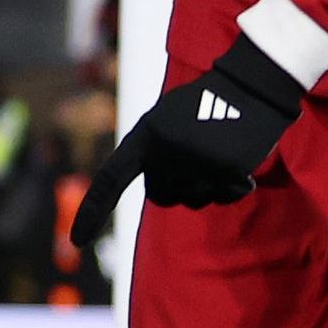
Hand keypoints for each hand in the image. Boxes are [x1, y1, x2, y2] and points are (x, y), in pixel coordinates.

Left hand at [76, 37, 308, 251]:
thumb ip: (153, 155)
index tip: (77, 241)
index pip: (109, 179)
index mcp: (143, 136)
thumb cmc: (205, 103)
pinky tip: (239, 158)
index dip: (91, 211)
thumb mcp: (165, 121)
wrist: (250, 86)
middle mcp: (164, 153)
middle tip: (196, 156)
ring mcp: (195, 162)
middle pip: (162, 197)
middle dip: (178, 186)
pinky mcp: (226, 170)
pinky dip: (235, 185)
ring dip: (209, 186)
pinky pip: (226, 196)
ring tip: (218, 151)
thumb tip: (159, 195)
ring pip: (194, 201)